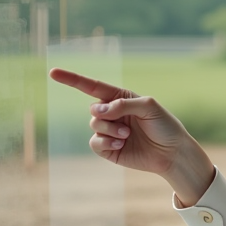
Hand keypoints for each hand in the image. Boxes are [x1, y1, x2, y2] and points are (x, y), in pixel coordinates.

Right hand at [48, 68, 214, 204]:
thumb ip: (123, 104)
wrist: (172, 153)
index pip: (92, 86)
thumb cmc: (165, 126)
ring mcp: (109, 131)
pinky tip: (121, 144)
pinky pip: (95, 143)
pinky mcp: (109, 149)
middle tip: (126, 124)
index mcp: (121, 98)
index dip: (72, 79)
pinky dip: (106, 142)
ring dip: (110, 130)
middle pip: (93, 110)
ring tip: (128, 135)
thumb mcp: (149, 106)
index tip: (53, 72)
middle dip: (106, 115)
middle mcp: (112, 113)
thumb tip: (97, 110)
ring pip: (93, 125)